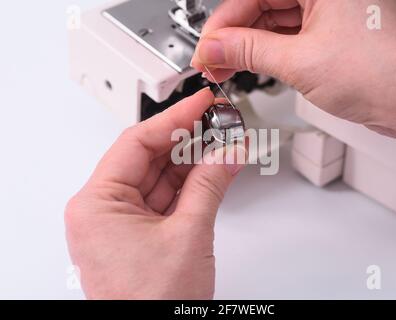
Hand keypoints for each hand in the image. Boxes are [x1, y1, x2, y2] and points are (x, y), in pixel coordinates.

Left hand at [65, 89, 244, 299]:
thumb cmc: (151, 305)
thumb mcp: (189, 235)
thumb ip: (210, 184)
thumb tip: (229, 152)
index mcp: (96, 204)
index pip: (137, 143)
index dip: (173, 118)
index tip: (200, 101)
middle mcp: (103, 211)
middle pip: (149, 158)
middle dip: (187, 140)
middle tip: (218, 121)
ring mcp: (122, 223)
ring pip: (160, 177)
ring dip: (192, 162)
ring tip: (223, 143)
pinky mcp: (140, 234)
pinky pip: (166, 198)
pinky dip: (191, 185)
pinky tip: (213, 169)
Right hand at [192, 0, 395, 175]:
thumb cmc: (380, 74)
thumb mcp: (299, 62)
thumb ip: (249, 51)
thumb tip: (215, 47)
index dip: (225, 22)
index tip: (208, 47)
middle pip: (263, 5)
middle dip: (234, 36)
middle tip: (214, 62)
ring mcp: (330, 11)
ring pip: (274, 22)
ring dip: (249, 46)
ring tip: (227, 70)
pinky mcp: (332, 33)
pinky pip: (290, 36)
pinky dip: (268, 52)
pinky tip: (252, 66)